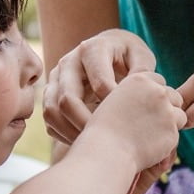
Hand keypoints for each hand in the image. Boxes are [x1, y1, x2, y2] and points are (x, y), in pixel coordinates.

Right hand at [43, 29, 157, 144]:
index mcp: (93, 49)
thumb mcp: (141, 56)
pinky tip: (87, 141)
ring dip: (72, 132)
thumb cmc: (128, 55)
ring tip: (97, 144)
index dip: (115, 105)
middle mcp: (68, 62)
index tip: (131, 120)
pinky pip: (50, 120)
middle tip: (110, 140)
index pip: (100, 84)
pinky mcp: (50, 94)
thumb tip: (138, 93)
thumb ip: (143, 72)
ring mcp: (55, 78)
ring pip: (52, 111)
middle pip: (68, 98)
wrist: (110, 49)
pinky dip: (64, 135)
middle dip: (88, 124)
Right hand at [94, 71, 186, 169]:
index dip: (154, 95)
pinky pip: (176, 135)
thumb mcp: (114, 101)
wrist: (106, 152)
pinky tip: (149, 146)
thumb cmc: (103, 130)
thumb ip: (136, 95)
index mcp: (140, 80)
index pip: (159, 81)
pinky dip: (166, 142)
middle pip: (174, 96)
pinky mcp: (173, 131)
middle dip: (167, 108)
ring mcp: (167, 112)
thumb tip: (152, 98)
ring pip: (180, 115)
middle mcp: (157, 92)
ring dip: (170, 125)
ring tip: (149, 136)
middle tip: (151, 124)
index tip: (145, 107)